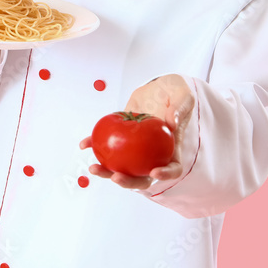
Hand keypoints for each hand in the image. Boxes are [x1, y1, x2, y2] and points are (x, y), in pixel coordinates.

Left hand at [79, 74, 195, 189]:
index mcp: (171, 148)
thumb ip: (180, 108)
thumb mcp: (183, 96)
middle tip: (115, 176)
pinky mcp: (122, 137)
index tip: (153, 172)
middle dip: (128, 181)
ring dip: (107, 171)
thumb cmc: (175, 92)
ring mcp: (136, 148)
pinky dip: (95, 145)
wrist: (158, 86)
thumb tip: (172, 124)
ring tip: (93, 168)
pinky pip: (108, 145)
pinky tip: (84, 144)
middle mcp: (153, 153)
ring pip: (122, 166)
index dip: (165, 175)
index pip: (172, 168)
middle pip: (142, 175)